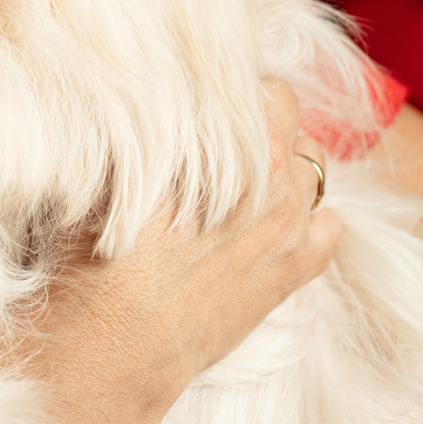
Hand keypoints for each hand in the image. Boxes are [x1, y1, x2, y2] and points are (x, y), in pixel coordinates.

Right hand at [38, 80, 341, 417]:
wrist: (108, 344)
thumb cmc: (92, 250)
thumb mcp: (109, 163)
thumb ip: (148, 120)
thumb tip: (154, 88)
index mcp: (230, 137)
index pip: (248, 79)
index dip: (218, 85)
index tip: (193, 99)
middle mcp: (271, 174)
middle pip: (285, 112)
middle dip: (253, 115)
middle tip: (210, 136)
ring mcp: (289, 227)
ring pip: (312, 166)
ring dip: (281, 163)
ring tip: (235, 180)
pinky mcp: (292, 273)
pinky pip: (330, 228)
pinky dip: (308, 220)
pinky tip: (265, 227)